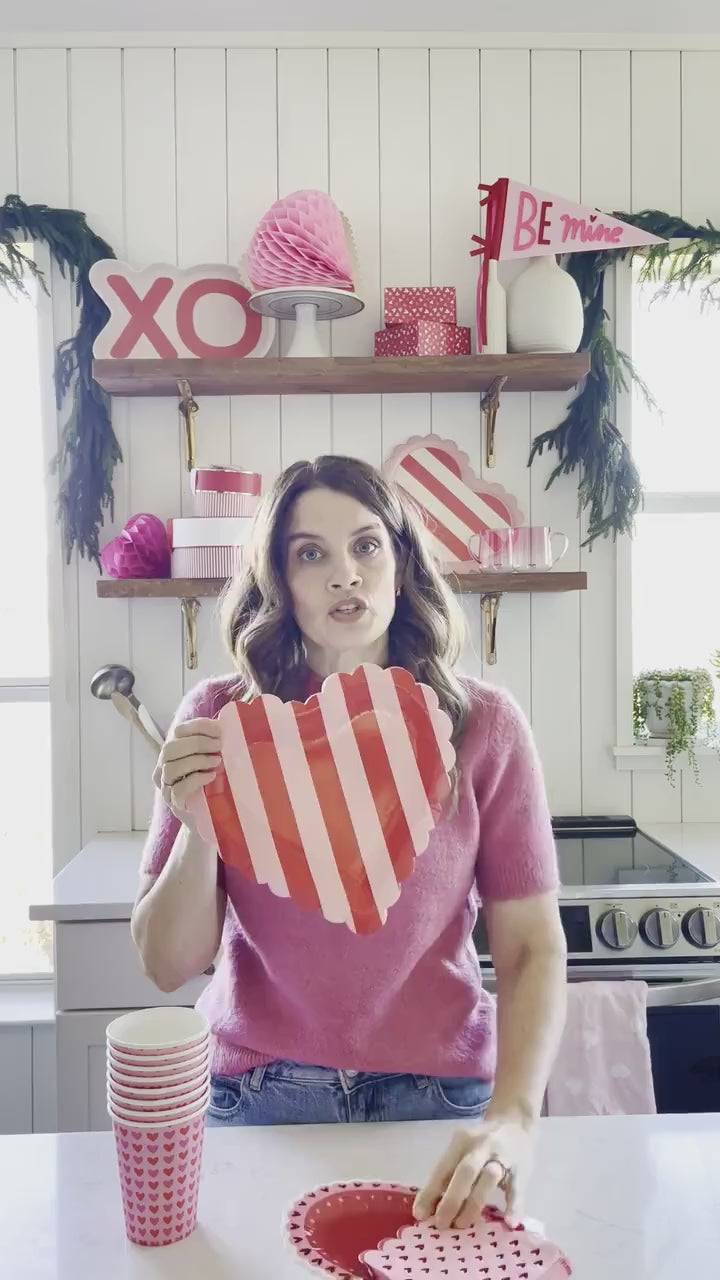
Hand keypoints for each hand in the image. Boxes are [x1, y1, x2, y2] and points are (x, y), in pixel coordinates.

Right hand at [153, 717, 221, 825]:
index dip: (198, 727)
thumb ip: (214, 743)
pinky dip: (195, 780)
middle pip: (170, 748)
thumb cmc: (213, 783)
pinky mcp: (174, 802)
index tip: (219, 730)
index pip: (178, 731)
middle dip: (196, 743)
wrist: (212, 816)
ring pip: (170, 768)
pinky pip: (178, 789)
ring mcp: (166, 786)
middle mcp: (164, 766)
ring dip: (196, 761)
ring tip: (217, 762)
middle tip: (218, 746)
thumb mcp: (214, 759)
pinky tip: (210, 777)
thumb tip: (227, 726)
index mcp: (174, 751)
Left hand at [413, 1114, 534, 1229]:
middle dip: (451, 1200)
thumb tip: (430, 1205)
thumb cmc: (482, 1142)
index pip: (443, 1167)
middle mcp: (481, 1145)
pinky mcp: (522, 1167)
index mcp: (462, 1140)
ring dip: (474, 1204)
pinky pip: (517, 1187)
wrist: (516, 1121)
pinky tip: (508, 1222)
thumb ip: (450, 1172)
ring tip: (462, 1225)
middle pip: (465, 1171)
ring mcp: (503, 1155)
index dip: (430, 1192)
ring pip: (488, 1178)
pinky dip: (514, 1206)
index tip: (420, 1215)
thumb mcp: (463, 1148)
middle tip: (441, 1224)